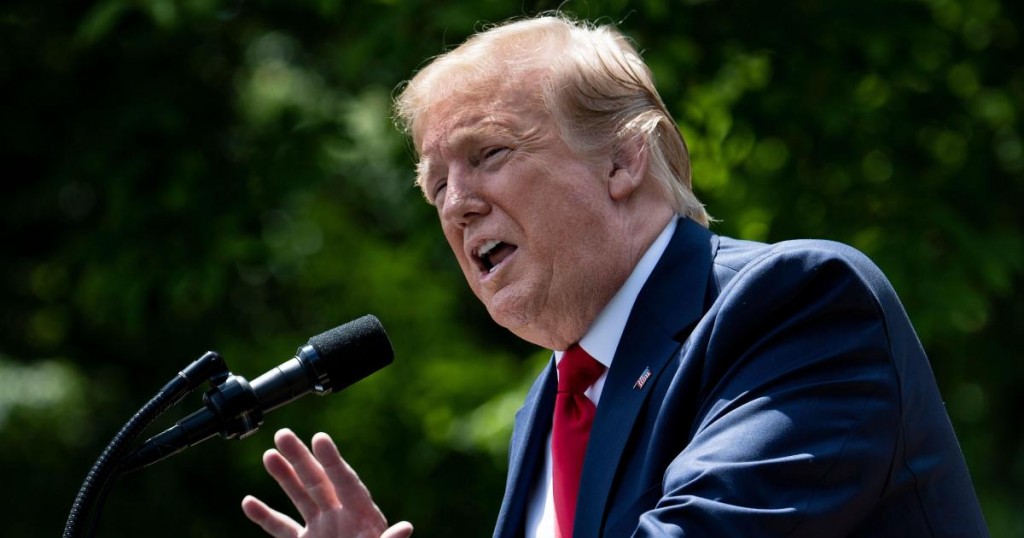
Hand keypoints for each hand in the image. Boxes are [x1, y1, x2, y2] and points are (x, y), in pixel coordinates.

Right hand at [241, 428, 413, 537]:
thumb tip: (405, 528)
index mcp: (363, 517)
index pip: (346, 482)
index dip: (333, 461)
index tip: (319, 438)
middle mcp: (341, 518)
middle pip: (318, 481)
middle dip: (301, 458)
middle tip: (283, 434)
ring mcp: (322, 530)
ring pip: (300, 498)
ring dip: (283, 477)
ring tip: (269, 455)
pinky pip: (282, 528)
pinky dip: (265, 516)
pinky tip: (249, 502)